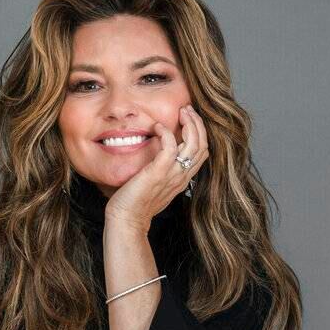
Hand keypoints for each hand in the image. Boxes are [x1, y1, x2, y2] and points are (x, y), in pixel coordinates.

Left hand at [104, 104, 209, 231]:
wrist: (127, 220)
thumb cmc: (136, 203)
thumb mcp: (156, 184)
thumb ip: (162, 170)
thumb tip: (159, 155)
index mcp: (182, 178)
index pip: (202, 152)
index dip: (200, 132)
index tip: (190, 118)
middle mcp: (181, 176)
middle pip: (202, 145)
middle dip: (198, 124)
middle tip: (187, 109)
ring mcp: (172, 175)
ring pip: (193, 145)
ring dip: (190, 124)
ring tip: (181, 111)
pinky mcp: (157, 173)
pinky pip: (170, 147)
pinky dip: (167, 133)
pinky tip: (157, 126)